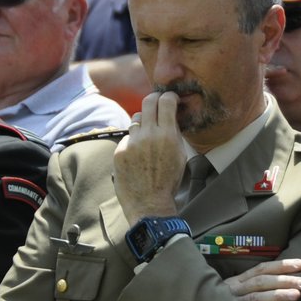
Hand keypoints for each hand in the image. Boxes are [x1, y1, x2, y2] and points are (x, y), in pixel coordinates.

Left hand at [113, 91, 185, 223]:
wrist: (150, 204)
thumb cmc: (168, 182)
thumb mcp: (180, 156)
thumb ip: (174, 134)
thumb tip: (170, 117)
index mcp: (167, 135)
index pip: (166, 101)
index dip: (169, 96)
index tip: (169, 99)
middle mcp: (148, 134)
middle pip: (148, 101)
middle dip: (154, 99)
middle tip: (156, 103)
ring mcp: (132, 142)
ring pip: (136, 118)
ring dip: (143, 123)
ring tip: (147, 138)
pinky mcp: (120, 151)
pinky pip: (128, 137)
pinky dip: (133, 143)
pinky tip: (137, 157)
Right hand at [224, 257, 300, 300]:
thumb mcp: (235, 291)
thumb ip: (254, 286)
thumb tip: (282, 279)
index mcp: (237, 281)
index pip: (261, 269)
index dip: (282, 265)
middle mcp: (234, 290)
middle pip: (262, 282)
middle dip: (285, 281)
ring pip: (255, 298)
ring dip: (276, 295)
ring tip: (296, 296)